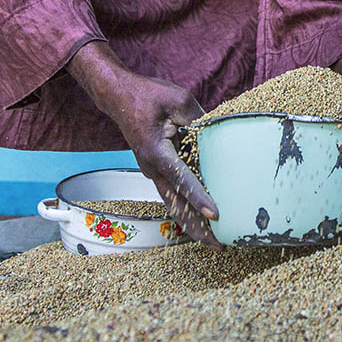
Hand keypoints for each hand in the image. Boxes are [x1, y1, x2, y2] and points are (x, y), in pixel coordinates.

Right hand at [67, 42, 222, 246]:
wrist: (120, 97)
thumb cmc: (147, 96)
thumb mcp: (178, 100)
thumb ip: (199, 119)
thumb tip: (220, 134)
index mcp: (156, 151)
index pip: (181, 179)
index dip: (199, 197)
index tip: (215, 214)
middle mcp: (152, 167)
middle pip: (176, 205)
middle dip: (196, 227)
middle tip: (218, 245)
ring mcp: (154, 170)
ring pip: (174, 204)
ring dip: (192, 223)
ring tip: (215, 240)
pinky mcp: (159, 168)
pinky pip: (175, 192)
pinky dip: (189, 207)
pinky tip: (205, 217)